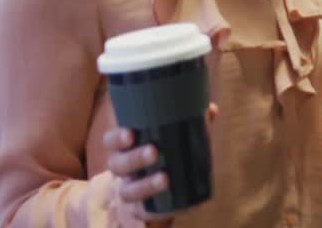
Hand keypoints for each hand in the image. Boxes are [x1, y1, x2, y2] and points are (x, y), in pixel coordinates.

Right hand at [104, 103, 217, 226]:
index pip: (111, 141)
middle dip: (134, 158)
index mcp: (126, 149)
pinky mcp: (140, 209)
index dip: (117, 138)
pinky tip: (169, 200)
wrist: (156, 192)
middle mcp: (123, 170)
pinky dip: (153, 209)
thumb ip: (190, 123)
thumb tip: (210, 109)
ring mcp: (129, 191)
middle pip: (118, 165)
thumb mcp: (173, 139)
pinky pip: (142, 211)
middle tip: (154, 151)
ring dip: (145, 184)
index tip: (130, 133)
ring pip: (128, 190)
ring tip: (165, 178)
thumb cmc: (164, 156)